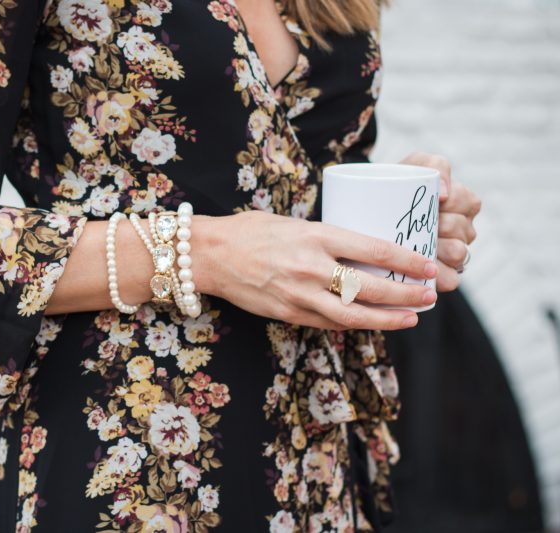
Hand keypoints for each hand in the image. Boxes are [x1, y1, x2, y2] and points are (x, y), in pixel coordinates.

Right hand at [198, 210, 438, 330]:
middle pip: (370, 287)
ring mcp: (300, 295)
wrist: (211, 255)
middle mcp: (311, 267)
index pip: (373, 250)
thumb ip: (326, 237)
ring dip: (387, 319)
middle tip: (429, 295)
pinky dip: (354, 324)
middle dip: (406, 294)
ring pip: (354, 314)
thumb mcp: (294, 223)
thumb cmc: (251, 231)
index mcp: (315, 236)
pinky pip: (329, 323)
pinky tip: (372, 322)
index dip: (407, 261)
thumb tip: (360, 248)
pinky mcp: (289, 313)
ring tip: (411, 318)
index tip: (429, 265)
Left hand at [399, 152, 481, 291]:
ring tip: (415, 247)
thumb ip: (435, 167)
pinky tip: (422, 273)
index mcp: (462, 202)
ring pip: (459, 254)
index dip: (450, 204)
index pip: (468, 202)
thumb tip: (443, 194)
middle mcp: (462, 229)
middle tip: (415, 226)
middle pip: (462, 230)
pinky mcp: (443, 276)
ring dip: (439, 251)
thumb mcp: (415, 165)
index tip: (430, 202)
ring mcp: (454, 254)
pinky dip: (438, 277)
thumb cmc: (395, 187)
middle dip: (439, 227)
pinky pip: (451, 279)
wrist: (366, 211)